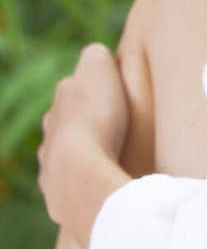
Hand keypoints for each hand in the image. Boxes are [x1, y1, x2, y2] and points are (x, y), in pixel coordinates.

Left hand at [37, 43, 131, 246]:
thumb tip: (96, 54)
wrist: (79, 173)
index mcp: (61, 99)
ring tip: (108, 158)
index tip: (114, 94)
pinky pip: (71, 184)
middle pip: (67, 121)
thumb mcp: (99, 69)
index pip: (75, 86)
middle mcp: (49, 130)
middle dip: (86, 122)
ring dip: (83, 154)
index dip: (96, 88)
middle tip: (113, 127)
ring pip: (65, 154)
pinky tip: (99, 182)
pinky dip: (83, 181)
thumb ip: (95, 56)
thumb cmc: (96, 118)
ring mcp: (50, 164)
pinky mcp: (57, 194)